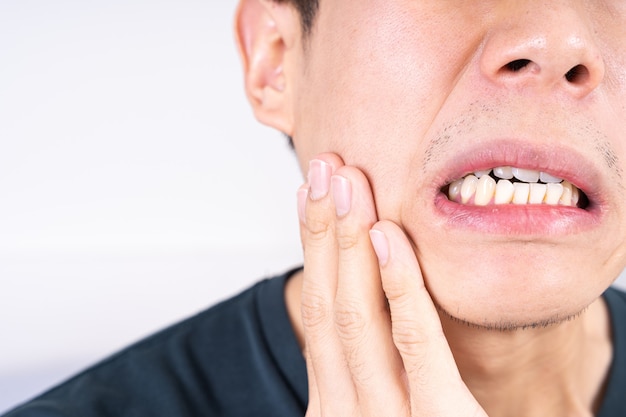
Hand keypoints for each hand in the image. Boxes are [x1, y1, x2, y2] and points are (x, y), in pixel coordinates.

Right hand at [297, 153, 486, 416]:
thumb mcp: (372, 411)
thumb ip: (361, 369)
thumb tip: (347, 303)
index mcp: (332, 398)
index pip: (316, 308)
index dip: (310, 246)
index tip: (311, 190)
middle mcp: (342, 405)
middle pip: (327, 301)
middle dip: (321, 228)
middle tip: (323, 166)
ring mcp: (379, 416)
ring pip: (355, 315)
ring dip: (346, 240)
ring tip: (345, 181)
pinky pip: (413, 345)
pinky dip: (397, 286)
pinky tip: (385, 236)